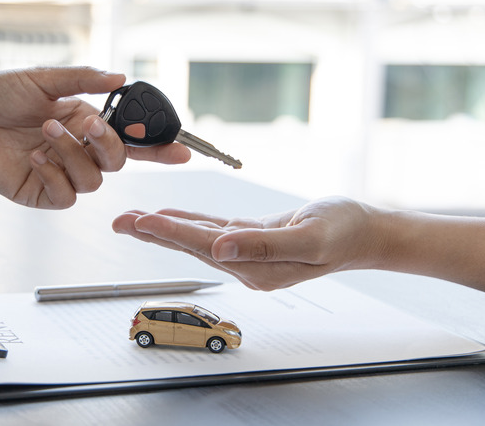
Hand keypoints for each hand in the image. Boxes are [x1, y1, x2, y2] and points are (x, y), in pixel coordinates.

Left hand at [0, 66, 190, 207]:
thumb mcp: (43, 78)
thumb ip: (84, 80)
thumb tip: (120, 77)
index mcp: (85, 122)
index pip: (130, 139)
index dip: (158, 147)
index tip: (181, 150)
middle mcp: (78, 149)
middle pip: (117, 161)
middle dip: (108, 143)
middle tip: (87, 124)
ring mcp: (61, 174)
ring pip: (94, 179)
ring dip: (72, 153)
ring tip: (43, 132)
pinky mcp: (43, 194)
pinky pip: (67, 196)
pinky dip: (54, 176)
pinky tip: (34, 159)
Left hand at [112, 197, 379, 289]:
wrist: (365, 232)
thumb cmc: (345, 232)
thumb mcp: (310, 236)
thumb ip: (264, 245)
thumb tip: (221, 249)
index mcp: (256, 268)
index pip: (203, 247)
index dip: (170, 233)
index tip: (141, 222)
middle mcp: (246, 265)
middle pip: (189, 246)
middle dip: (153, 233)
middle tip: (119, 222)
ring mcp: (247, 254)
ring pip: (196, 237)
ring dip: (164, 227)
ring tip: (134, 219)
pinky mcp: (252, 239)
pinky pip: (213, 229)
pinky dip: (190, 222)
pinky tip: (170, 216)